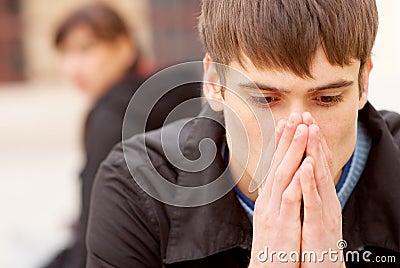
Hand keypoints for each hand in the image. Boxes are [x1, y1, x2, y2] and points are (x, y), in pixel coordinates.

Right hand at [249, 113, 306, 266]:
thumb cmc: (273, 246)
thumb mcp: (273, 219)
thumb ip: (276, 200)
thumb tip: (280, 184)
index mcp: (268, 198)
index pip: (274, 165)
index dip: (281, 144)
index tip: (286, 124)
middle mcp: (268, 200)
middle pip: (277, 163)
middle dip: (286, 138)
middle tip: (294, 116)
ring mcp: (273, 210)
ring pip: (283, 174)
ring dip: (292, 150)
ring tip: (301, 129)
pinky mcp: (281, 223)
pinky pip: (290, 197)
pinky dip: (297, 178)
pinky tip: (305, 163)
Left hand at [299, 113, 343, 266]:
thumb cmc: (313, 240)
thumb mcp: (309, 212)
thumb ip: (306, 193)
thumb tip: (298, 174)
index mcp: (319, 195)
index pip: (313, 163)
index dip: (307, 141)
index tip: (300, 121)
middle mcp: (325, 198)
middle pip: (317, 163)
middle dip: (311, 138)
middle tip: (305, 114)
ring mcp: (324, 211)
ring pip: (319, 177)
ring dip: (313, 152)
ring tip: (309, 130)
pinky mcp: (319, 225)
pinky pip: (313, 201)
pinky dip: (309, 183)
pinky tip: (305, 166)